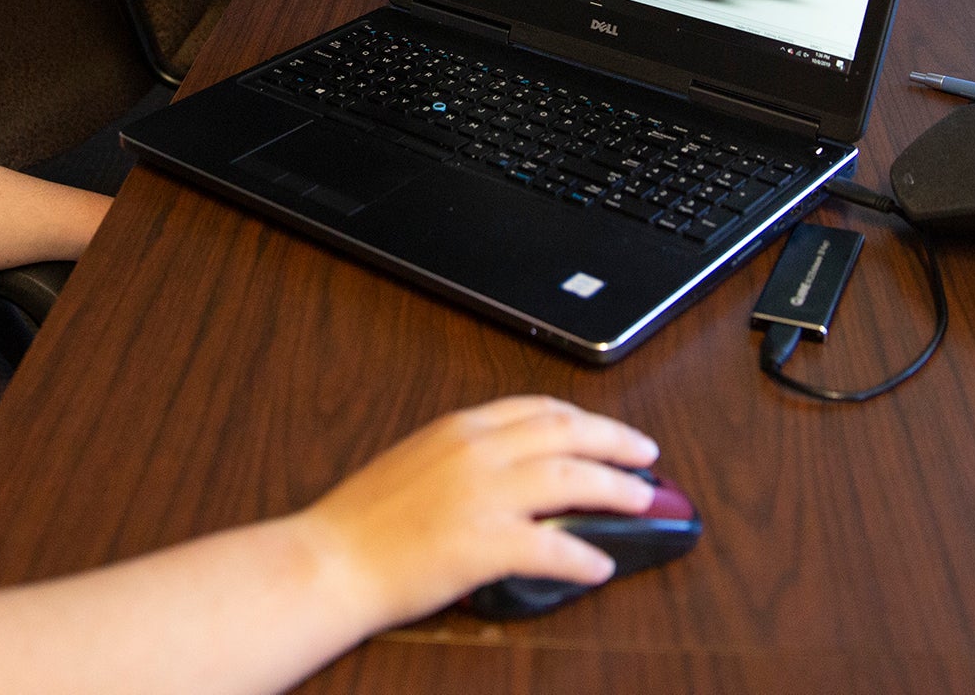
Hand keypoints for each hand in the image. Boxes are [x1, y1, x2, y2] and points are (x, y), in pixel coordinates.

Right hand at [292, 396, 660, 629]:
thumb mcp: (414, 463)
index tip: (603, 428)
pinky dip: (584, 556)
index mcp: (459, 429)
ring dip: (615, 489)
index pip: (537, 408)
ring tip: (641, 501)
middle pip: (567, 433)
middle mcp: (477, 452)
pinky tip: (601, 566)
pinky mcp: (484, 544)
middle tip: (646, 455)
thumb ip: (461, 457)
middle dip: (615, 441)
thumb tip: (505, 469)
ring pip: (571, 479)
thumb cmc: (360, 521)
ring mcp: (483, 496)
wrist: (328, 560)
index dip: (582, 417)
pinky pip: (552, 548)